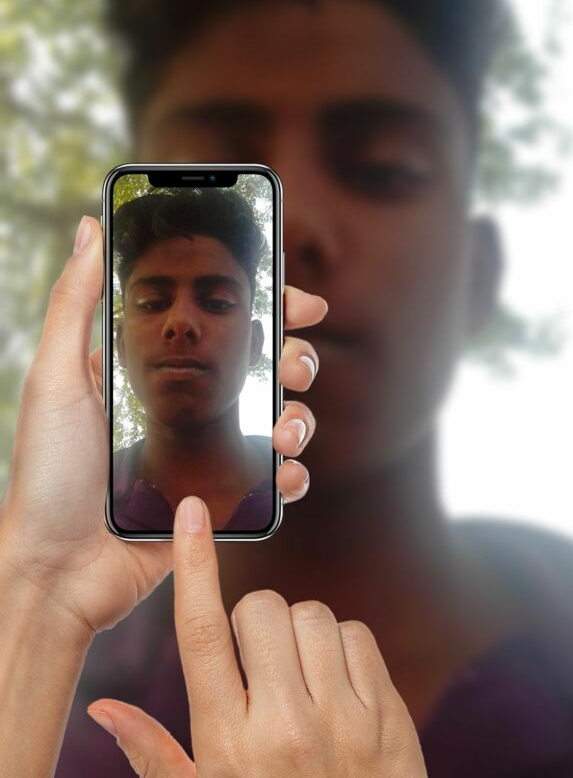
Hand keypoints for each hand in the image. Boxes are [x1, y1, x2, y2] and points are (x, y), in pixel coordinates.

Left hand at [0, 215, 325, 637]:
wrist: (55, 571)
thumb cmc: (48, 472)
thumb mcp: (55, 376)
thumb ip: (77, 300)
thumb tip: (90, 225)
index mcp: (157, 369)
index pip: (223, 324)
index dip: (268, 307)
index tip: (298, 299)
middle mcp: (190, 405)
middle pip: (266, 367)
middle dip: (296, 358)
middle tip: (293, 366)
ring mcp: (208, 453)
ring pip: (281, 419)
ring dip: (300, 416)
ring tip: (285, 430)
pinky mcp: (220, 500)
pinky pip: (275, 480)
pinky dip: (293, 474)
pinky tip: (286, 473)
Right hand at [88, 496, 428, 777]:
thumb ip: (154, 754)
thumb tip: (104, 706)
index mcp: (228, 744)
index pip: (201, 633)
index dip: (193, 566)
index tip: (191, 514)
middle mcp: (286, 726)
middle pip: (260, 609)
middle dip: (253, 621)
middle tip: (258, 665)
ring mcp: (344, 720)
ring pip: (312, 615)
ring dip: (298, 633)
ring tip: (297, 679)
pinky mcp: (388, 716)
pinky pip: (357, 635)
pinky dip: (341, 647)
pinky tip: (334, 685)